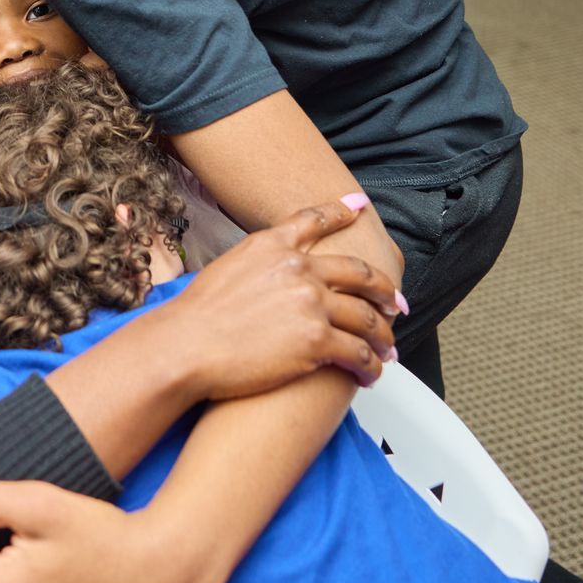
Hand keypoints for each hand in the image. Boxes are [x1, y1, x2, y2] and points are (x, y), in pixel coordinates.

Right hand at [160, 201, 399, 394]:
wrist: (186, 345)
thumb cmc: (195, 317)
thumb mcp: (226, 267)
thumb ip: (259, 265)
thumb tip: (270, 277)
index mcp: (273, 245)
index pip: (315, 220)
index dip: (342, 211)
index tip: (360, 206)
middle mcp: (299, 268)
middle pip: (358, 272)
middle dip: (384, 289)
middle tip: (396, 302)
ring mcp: (311, 304)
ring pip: (366, 317)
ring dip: (382, 336)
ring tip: (388, 349)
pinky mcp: (317, 342)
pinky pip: (358, 353)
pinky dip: (371, 366)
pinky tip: (371, 375)